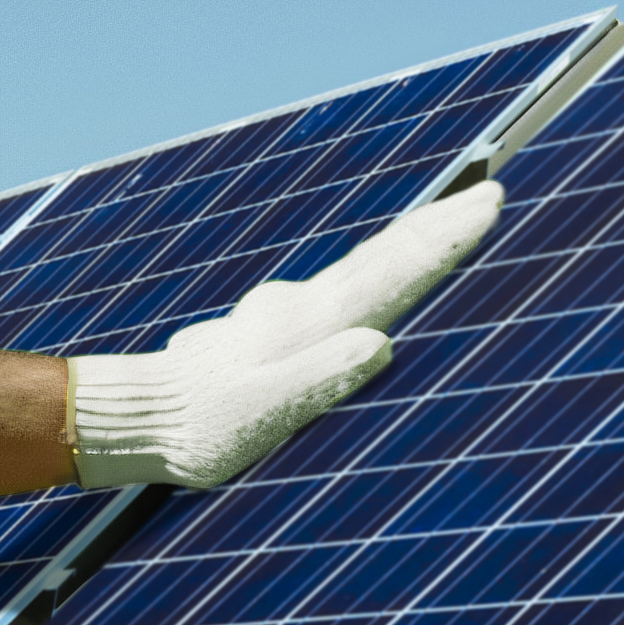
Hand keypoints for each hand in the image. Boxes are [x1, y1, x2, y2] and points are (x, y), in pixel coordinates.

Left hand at [67, 181, 501, 489]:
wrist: (137, 419)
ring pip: (358, 270)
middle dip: (436, 227)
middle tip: (485, 194)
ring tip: (444, 224)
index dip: (444, 239)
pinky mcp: (269, 330)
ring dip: (405, 246)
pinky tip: (372, 278)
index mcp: (308, 326)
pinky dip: (368, 273)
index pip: (391, 273)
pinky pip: (334, 291)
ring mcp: (281, 314)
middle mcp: (298, 309)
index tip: (487, 199)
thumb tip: (378, 343)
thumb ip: (317, 379)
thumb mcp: (258, 414)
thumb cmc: (198, 430)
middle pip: (381, 258)